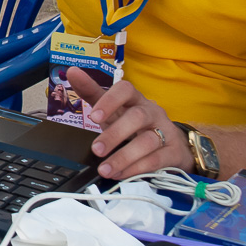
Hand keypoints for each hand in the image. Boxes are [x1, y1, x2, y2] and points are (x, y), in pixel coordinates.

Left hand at [66, 67, 193, 179]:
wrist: (171, 145)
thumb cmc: (134, 124)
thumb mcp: (114, 109)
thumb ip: (92, 92)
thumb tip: (72, 71)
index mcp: (135, 99)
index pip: (126, 90)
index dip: (110, 101)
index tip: (93, 117)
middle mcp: (152, 112)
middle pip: (137, 117)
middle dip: (115, 134)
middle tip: (96, 149)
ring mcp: (165, 131)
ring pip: (147, 141)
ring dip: (124, 157)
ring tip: (105, 169)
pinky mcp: (173, 152)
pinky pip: (157, 160)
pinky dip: (136, 168)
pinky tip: (121, 174)